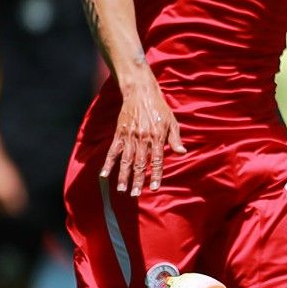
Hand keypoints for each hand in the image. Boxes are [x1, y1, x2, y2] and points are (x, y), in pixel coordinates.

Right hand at [102, 71, 183, 192]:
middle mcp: (143, 139)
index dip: (156, 175)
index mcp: (157, 137)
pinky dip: (108, 163)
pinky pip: (113, 151)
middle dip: (137, 180)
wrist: (141, 93)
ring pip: (126, 160)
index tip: (155, 188)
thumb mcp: (172, 122)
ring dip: (123, 176)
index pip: (157, 160)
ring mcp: (130, 137)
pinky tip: (104, 175)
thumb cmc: (159, 108)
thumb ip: (175, 139)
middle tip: (135, 195)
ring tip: (122, 190)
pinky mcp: (120, 133)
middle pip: (140, 164)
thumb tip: (182, 153)